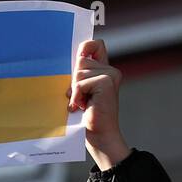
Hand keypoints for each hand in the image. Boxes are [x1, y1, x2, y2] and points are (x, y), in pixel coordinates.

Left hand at [69, 39, 130, 170]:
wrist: (99, 136)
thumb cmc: (86, 117)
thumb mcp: (79, 92)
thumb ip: (78, 76)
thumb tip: (71, 60)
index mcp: (104, 71)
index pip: (95, 44)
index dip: (85, 47)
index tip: (77, 60)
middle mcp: (110, 70)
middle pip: (81, 59)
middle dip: (74, 80)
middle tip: (80, 97)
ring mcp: (110, 75)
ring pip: (79, 71)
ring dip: (75, 90)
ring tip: (82, 103)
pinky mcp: (106, 82)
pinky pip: (81, 82)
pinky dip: (77, 96)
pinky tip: (83, 106)